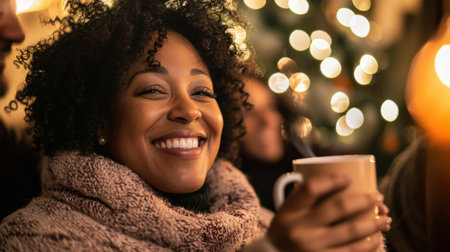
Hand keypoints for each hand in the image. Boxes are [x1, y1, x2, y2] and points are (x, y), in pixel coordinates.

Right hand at [267, 175, 390, 251]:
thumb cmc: (286, 234)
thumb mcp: (286, 215)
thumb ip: (303, 199)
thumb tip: (338, 181)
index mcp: (289, 212)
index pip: (311, 188)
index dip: (332, 180)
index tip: (349, 178)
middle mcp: (300, 229)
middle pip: (338, 207)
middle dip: (364, 200)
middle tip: (378, 197)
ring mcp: (312, 248)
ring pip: (351, 231)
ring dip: (373, 224)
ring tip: (385, 219)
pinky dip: (368, 246)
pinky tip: (377, 241)